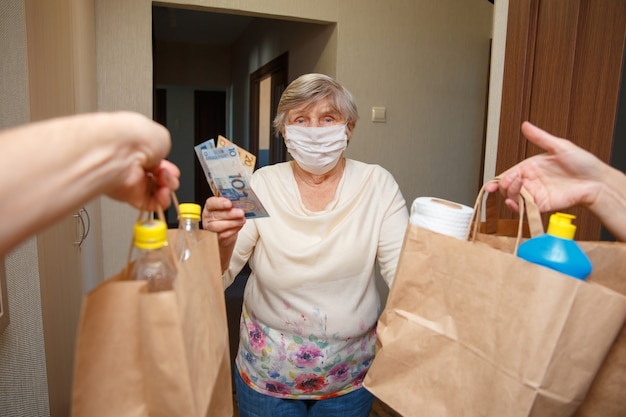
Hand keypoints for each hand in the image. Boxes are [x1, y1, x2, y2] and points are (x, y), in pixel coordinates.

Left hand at [99, 112, 179, 209]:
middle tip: (169, 173)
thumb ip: (165, 150)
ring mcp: (131, 180)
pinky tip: (163, 194)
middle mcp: (133, 163)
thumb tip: (162, 159)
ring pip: (156, 191)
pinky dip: (160, 202)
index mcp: (139, 146)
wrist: (120, 151)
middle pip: (159, 177)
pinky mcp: (128, 195)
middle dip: (170, 177)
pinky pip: (149, 204)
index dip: (169, 167)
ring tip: (166, 182)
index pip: (157, 161)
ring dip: (167, 188)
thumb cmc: (135, 138)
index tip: (173, 169)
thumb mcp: (161, 137)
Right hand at [202, 196, 245, 246]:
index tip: (229, 203)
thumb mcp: (230, 207)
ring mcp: (210, 228)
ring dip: (232, 223)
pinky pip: (223, 234)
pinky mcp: (216, 237)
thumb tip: (242, 203)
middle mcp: (208, 216)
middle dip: (229, 214)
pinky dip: (233, 230)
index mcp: (210, 206)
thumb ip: (233, 204)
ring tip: (242, 220)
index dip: (220, 203)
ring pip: (217, 226)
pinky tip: (239, 226)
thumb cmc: (228, 215)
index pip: (211, 203)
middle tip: (241, 213)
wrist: (227, 230)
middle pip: (215, 215)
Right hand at [486, 121, 605, 212]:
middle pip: (509, 187)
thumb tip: (526, 125)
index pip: (509, 174)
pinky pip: (526, 209)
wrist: (597, 181)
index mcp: (531, 167)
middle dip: (504, 187)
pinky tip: (515, 203)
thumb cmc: (584, 163)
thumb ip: (540, 137)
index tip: (492, 184)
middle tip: (510, 183)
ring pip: (515, 198)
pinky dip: (517, 208)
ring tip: (515, 190)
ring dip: (510, 196)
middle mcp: (532, 181)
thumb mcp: (560, 146)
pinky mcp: (543, 205)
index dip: (499, 179)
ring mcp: (537, 194)